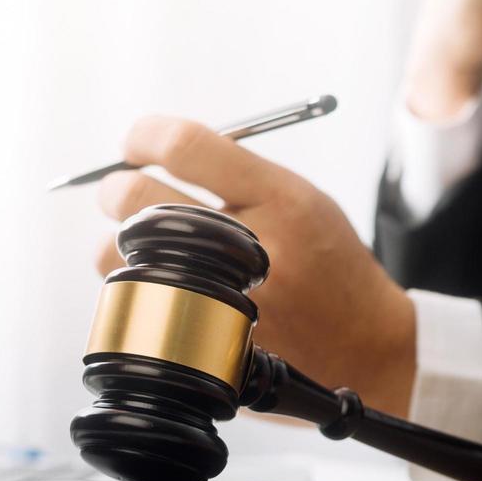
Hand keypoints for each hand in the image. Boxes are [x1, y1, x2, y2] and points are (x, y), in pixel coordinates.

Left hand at [94, 118, 417, 416]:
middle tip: (118, 191)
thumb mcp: (300, 199)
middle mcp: (252, 245)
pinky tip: (159, 284)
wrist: (366, 344)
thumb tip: (154, 150)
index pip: (187, 146)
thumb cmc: (326, 263)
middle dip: (115, 188)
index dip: (146, 136)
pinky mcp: (205, 339)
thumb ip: (235, 173)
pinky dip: (135, 284)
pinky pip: (136, 299)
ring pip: (121, 253)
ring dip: (119, 243)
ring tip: (146, 246)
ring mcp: (226, 298)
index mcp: (280, 199)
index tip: (134, 143)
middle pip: (139, 198)